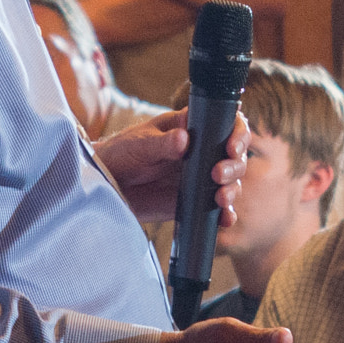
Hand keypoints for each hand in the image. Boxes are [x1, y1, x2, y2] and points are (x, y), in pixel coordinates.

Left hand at [94, 108, 248, 223]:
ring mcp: (200, 177)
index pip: (227, 124)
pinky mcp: (195, 201)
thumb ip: (161, 143)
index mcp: (192, 128)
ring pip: (231, 181)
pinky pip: (216, 208)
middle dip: (234, 166)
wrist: (106, 184)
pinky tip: (225, 218)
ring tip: (220, 198)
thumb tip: (184, 139)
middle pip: (234, 156)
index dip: (237, 133)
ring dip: (232, 189)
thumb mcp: (139, 145)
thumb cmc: (121, 153)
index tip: (231, 147)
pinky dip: (225, 214)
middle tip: (218, 175)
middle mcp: (202, 152)